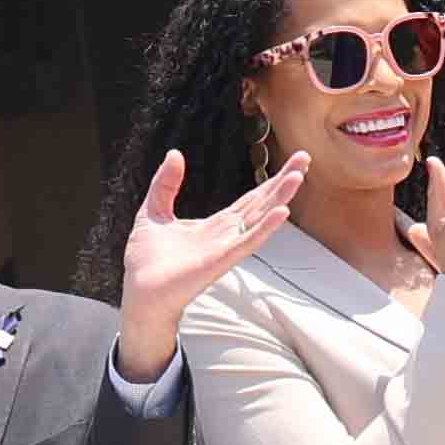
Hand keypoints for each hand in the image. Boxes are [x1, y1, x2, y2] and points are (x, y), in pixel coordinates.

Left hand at [111, 149, 302, 380]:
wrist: (139, 291)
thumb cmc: (147, 260)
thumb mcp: (154, 211)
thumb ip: (166, 183)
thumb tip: (175, 153)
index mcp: (216, 226)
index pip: (251, 199)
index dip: (270, 181)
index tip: (291, 162)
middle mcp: (227, 236)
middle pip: (262, 204)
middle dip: (283, 181)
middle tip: (305, 158)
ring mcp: (226, 248)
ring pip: (259, 219)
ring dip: (279, 198)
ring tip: (298, 176)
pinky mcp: (220, 261)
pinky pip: (247, 242)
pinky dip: (265, 228)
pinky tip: (282, 212)